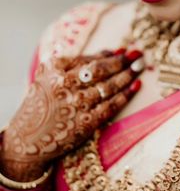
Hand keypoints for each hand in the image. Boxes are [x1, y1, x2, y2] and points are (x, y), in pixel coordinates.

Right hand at [1, 50, 141, 179]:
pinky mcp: (85, 124)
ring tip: (139, 68)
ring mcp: (75, 105)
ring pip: (109, 87)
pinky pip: (111, 106)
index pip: (89, 59)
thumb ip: (79, 63)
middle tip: (137, 57)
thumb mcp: (51, 76)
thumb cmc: (44, 102)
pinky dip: (126, 95)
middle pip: (101, 71)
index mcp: (54, 69)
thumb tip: (112, 52)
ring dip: (127, 76)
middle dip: (122, 62)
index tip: (123, 52)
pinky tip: (135, 86)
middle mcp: (64, 86)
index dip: (109, 56)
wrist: (28, 139)